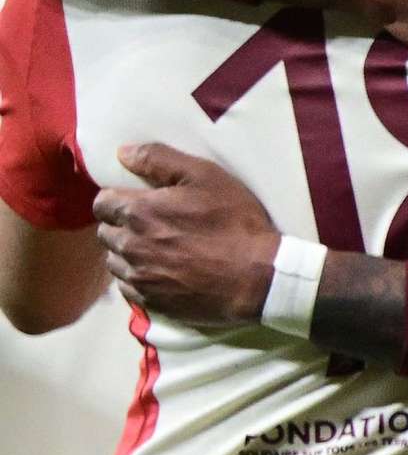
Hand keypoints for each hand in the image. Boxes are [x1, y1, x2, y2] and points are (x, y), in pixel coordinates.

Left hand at [92, 144, 277, 325]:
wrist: (260, 276)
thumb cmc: (235, 222)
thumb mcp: (206, 176)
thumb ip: (159, 160)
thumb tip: (122, 153)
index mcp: (138, 212)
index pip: (101, 203)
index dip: (117, 200)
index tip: (137, 202)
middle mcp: (129, 245)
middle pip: (105, 233)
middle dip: (121, 227)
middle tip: (150, 227)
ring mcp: (138, 277)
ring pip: (114, 261)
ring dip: (128, 254)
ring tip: (156, 252)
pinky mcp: (151, 302)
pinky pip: (128, 288)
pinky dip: (139, 279)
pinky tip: (162, 274)